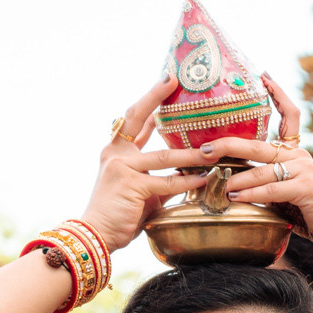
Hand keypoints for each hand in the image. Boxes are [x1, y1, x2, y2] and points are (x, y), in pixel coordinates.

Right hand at [77, 78, 210, 250]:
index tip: (167, 82)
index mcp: (117, 152)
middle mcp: (116, 154)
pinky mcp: (130, 184)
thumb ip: (161, 178)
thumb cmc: (121, 214)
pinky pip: (167, 181)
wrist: (96, 234)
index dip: (151, 100)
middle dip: (155, 96)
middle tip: (173, 79)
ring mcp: (121, 167)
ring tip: (215, 150)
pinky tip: (204, 179)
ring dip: (193, 154)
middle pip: (136, 117)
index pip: (135, 120)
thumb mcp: (143, 190)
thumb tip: (189, 172)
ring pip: (164, 156)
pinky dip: (188, 181)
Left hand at [204, 74, 312, 244]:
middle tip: (205, 149)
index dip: (278, 94)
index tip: (264, 76)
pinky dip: (251, 194)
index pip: (290, 115)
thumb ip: (266, 181)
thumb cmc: (310, 211)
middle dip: (228, 145)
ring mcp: (303, 170)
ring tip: (219, 184)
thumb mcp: (286, 190)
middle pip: (258, 144)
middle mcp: (299, 156)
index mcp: (295, 152)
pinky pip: (270, 189)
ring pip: (261, 170)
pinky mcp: (305, 187)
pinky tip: (236, 197)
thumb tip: (230, 182)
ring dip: (236, 179)